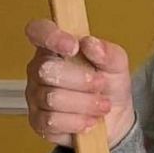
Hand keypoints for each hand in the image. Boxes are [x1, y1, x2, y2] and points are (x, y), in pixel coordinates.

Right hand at [25, 19, 134, 148]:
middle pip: (46, 70)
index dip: (50, 36)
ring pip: (52, 98)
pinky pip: (51, 121)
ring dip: (85, 103)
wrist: (114, 119)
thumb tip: (90, 43)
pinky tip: (89, 120)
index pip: (38, 31)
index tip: (73, 47)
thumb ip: (108, 52)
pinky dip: (77, 121)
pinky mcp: (37, 121)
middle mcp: (39, 69)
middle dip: (81, 80)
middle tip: (101, 84)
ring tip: (102, 105)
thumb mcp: (117, 65)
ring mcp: (35, 96)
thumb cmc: (110, 85)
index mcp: (56, 47)